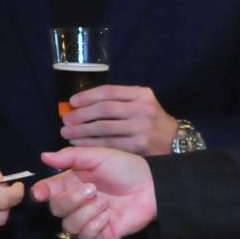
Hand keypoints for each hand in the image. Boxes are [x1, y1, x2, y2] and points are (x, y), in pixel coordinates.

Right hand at [32, 147, 157, 238]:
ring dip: (85, 213)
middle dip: (71, 200)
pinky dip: (94, 226)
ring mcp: (89, 220)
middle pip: (56, 210)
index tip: (40, 194)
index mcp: (72, 183)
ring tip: (104, 203)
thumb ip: (70, 156)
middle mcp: (77, 203)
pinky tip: (107, 216)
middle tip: (93, 190)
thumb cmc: (125, 167)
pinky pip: (86, 238)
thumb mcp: (98, 156)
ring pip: (69, 226)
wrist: (152, 185)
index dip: (40, 193)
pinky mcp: (101, 234)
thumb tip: (44, 156)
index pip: (48, 191)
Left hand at [60, 84, 177, 154]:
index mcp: (141, 94)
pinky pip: (108, 144)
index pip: (108, 92)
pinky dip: (91, 144)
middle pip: (104, 110)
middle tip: (65, 121)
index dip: (87, 96)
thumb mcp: (141, 102)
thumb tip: (81, 104)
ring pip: (103, 128)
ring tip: (67, 134)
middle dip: (81, 115)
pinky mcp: (139, 146)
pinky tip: (80, 145)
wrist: (174, 141)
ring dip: (81, 131)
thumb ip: (118, 101)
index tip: (71, 102)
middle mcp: (142, 108)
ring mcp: (141, 128)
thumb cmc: (150, 120)